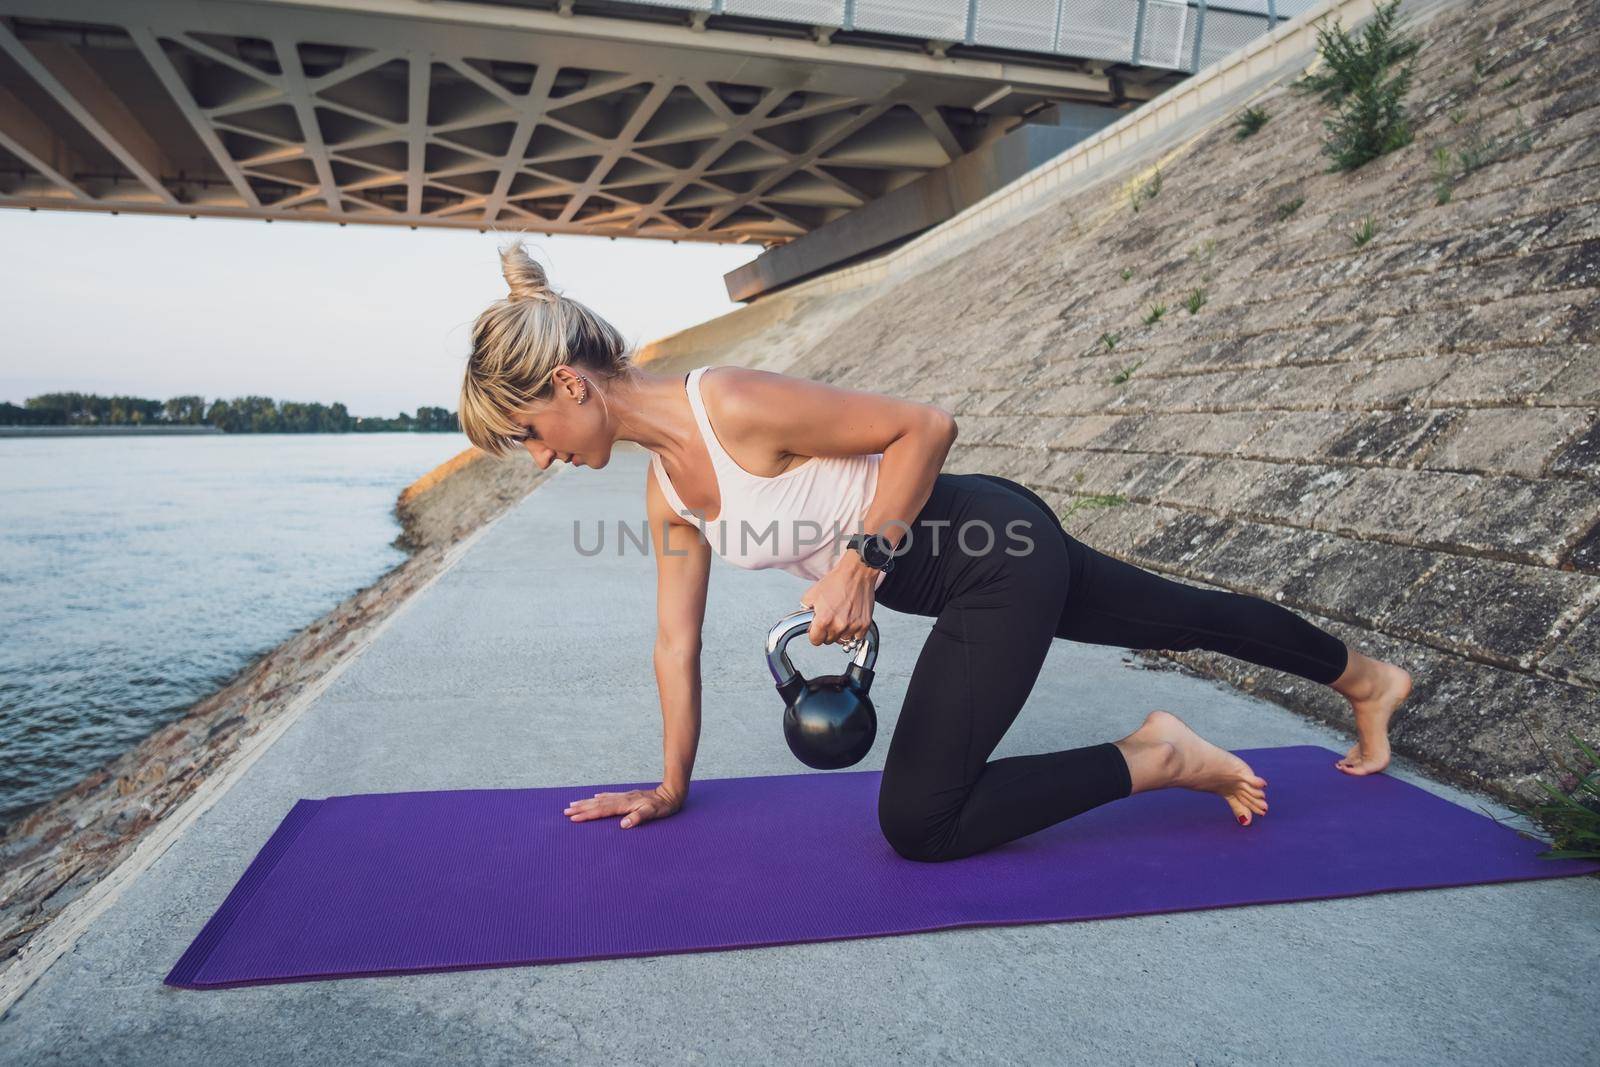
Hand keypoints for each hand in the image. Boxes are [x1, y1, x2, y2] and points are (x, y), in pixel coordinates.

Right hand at [563, 784, 683, 828]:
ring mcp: (624, 797)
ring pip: (601, 800)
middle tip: (565, 812)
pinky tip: (595, 797)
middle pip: (597, 804)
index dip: (587, 814)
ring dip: (587, 802)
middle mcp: (622, 799)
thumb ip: (638, 817)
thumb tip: (623, 825)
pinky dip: (599, 798)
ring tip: (573, 804)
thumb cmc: (663, 806)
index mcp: (625, 805)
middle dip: (581, 808)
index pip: (602, 810)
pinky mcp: (628, 797)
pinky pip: (609, 797)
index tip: (573, 818)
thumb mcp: (653, 813)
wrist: (671, 793)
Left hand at [799, 551, 877, 648]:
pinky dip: (853, 631)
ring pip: (843, 640)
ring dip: (840, 632)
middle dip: (827, 632)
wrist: (856, 573)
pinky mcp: (864, 624)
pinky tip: (850, 619)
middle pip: (829, 641)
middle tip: (829, 619)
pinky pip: (856, 637)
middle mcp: (839, 625)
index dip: (814, 635)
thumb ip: (805, 610)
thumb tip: (806, 621)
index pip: (815, 641)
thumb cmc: (836, 581)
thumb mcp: (812, 594)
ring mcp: (853, 626)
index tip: (816, 631)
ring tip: (841, 617)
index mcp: (824, 619)